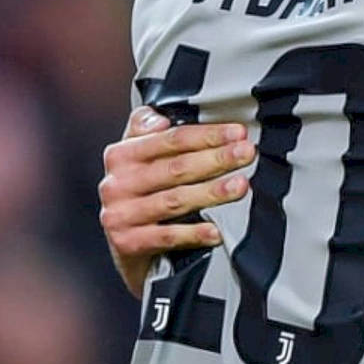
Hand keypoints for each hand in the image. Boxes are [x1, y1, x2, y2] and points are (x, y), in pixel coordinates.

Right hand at [98, 105, 255, 296]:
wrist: (124, 243)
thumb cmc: (142, 191)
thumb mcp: (139, 156)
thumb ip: (147, 129)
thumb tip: (162, 120)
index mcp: (121, 155)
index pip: (171, 139)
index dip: (207, 135)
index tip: (238, 133)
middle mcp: (117, 183)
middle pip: (176, 168)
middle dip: (217, 159)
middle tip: (247, 154)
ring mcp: (120, 215)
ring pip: (174, 200)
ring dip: (211, 192)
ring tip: (241, 186)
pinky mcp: (127, 244)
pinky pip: (167, 236)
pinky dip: (194, 233)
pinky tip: (218, 230)